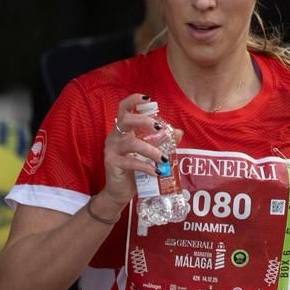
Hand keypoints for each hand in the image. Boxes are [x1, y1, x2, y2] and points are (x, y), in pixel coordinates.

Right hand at [98, 94, 174, 213]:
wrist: (120, 192)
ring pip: (131, 143)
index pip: (123, 109)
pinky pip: (131, 162)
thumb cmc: (134, 170)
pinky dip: (146, 166)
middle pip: (126, 120)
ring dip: (151, 150)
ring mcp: (112, 150)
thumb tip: (178, 131)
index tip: (148, 98)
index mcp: (123, 131)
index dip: (133, 100)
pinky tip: (157, 172)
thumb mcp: (149, 153)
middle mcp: (115, 137)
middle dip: (144, 121)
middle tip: (160, 128)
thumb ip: (162, 142)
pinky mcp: (112, 163)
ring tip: (164, 159)